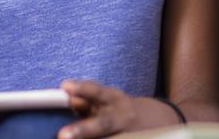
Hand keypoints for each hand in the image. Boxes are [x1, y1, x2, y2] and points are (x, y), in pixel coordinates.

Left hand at [60, 81, 175, 138]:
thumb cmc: (119, 110)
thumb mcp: (107, 100)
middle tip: (62, 135)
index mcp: (115, 100)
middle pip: (103, 124)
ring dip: (88, 138)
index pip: (97, 92)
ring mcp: (127, 134)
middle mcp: (121, 117)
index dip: (82, 89)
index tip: (65, 86)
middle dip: (82, 130)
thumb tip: (68, 99)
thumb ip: (87, 101)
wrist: (156, 121)